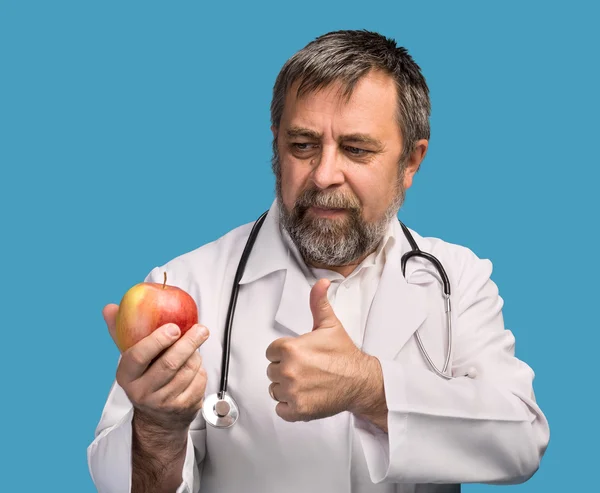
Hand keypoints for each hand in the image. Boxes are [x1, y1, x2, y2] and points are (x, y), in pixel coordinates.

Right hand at [103, 304, 209, 431]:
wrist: (157, 418)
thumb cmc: (145, 376)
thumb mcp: (131, 358)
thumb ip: (121, 331)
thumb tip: (109, 308)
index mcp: (126, 376)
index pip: (138, 356)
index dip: (157, 340)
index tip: (174, 327)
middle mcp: (142, 392)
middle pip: (169, 363)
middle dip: (188, 343)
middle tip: (200, 329)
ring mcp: (163, 402)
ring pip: (187, 371)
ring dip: (196, 354)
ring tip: (196, 346)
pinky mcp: (182, 408)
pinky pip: (198, 381)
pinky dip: (201, 369)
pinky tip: (196, 366)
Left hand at [265, 279, 372, 421]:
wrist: (361, 381)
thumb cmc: (344, 355)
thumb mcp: (330, 325)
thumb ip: (318, 303)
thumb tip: (321, 283)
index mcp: (291, 349)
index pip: (271, 352)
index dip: (285, 353)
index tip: (300, 355)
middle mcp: (288, 371)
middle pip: (272, 371)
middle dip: (286, 370)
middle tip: (307, 369)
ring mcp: (292, 392)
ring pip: (275, 390)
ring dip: (287, 388)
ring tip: (307, 382)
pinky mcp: (298, 410)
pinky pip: (281, 409)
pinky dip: (290, 406)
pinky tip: (305, 396)